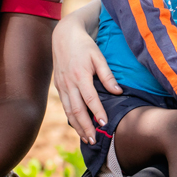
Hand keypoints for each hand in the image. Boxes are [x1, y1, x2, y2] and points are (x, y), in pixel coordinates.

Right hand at [52, 17, 120, 143]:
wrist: (63, 36)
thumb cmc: (84, 45)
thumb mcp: (98, 56)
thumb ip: (107, 75)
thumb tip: (117, 92)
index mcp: (80, 75)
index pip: (90, 99)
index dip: (98, 113)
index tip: (105, 125)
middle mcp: (68, 83)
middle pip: (76, 110)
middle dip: (86, 127)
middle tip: (94, 141)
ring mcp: (61, 86)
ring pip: (68, 111)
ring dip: (77, 127)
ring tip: (87, 139)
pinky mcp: (58, 87)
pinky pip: (65, 106)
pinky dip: (71, 118)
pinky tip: (78, 127)